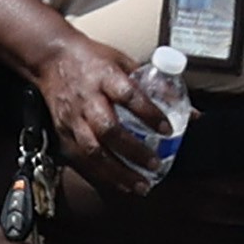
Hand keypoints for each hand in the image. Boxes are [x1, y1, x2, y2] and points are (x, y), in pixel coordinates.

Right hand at [30, 32, 160, 194]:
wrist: (51, 58)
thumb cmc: (92, 59)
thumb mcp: (125, 62)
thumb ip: (156, 86)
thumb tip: (192, 112)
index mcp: (105, 76)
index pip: (129, 96)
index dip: (149, 114)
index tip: (168, 130)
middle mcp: (88, 99)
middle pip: (109, 129)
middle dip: (133, 151)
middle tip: (155, 165)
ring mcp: (73, 118)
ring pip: (94, 150)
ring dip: (118, 172)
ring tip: (140, 186)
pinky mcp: (63, 131)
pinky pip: (82, 158)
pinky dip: (102, 175)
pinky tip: (120, 185)